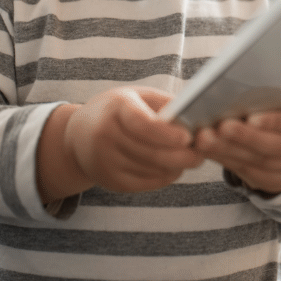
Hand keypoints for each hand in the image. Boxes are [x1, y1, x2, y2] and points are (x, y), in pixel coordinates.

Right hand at [49, 87, 203, 197]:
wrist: (78, 136)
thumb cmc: (117, 110)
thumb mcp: (137, 97)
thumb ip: (165, 104)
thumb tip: (199, 114)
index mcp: (116, 107)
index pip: (142, 124)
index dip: (166, 133)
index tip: (189, 137)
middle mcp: (106, 135)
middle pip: (152, 153)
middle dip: (183, 156)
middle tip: (202, 153)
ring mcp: (105, 161)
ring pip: (152, 171)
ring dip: (177, 167)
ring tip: (192, 158)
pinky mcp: (110, 181)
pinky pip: (146, 183)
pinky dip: (166, 176)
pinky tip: (174, 168)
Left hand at [193, 103, 280, 194]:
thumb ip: (268, 99)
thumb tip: (234, 88)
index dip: (274, 122)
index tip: (251, 117)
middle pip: (275, 146)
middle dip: (245, 137)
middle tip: (221, 127)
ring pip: (257, 161)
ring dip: (228, 149)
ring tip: (205, 138)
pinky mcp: (272, 181)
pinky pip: (246, 171)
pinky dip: (224, 159)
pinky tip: (207, 150)